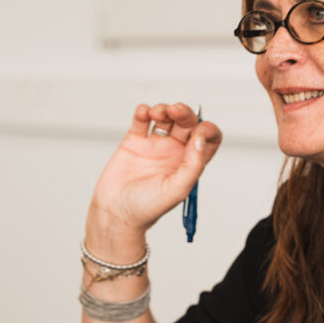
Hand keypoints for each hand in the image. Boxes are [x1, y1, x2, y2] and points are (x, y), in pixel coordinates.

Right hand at [87, 103, 221, 239]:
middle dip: (184, 113)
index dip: (207, 130)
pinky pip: (141, 120)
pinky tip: (143, 112)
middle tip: (175, 111)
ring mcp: (154, 145)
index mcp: (189, 163)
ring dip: (164, 109)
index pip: (207, 140)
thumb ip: (193, 164)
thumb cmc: (147, 208)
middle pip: (187, 123)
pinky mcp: (134, 142)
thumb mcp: (178, 189)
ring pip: (166, 117)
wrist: (116, 213)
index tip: (198, 131)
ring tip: (157, 113)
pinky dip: (143, 111)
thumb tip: (200, 138)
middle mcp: (174, 152)